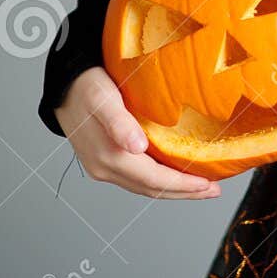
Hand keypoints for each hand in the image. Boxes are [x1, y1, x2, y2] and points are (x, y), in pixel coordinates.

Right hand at [54, 66, 221, 199]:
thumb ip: (119, 123)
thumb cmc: (86, 86)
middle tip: (213, 191)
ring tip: (200, 187)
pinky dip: (158, 181)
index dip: (182, 185)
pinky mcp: (104, 161)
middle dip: (184, 192)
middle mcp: (105, 169)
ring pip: (144, 186)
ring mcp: (103, 168)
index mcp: (109, 157)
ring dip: (173, 189)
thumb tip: (137, 148)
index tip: (208, 185)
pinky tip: (172, 174)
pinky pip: (136, 179)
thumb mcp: (104, 99)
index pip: (153, 180)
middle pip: (151, 189)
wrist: (63, 85)